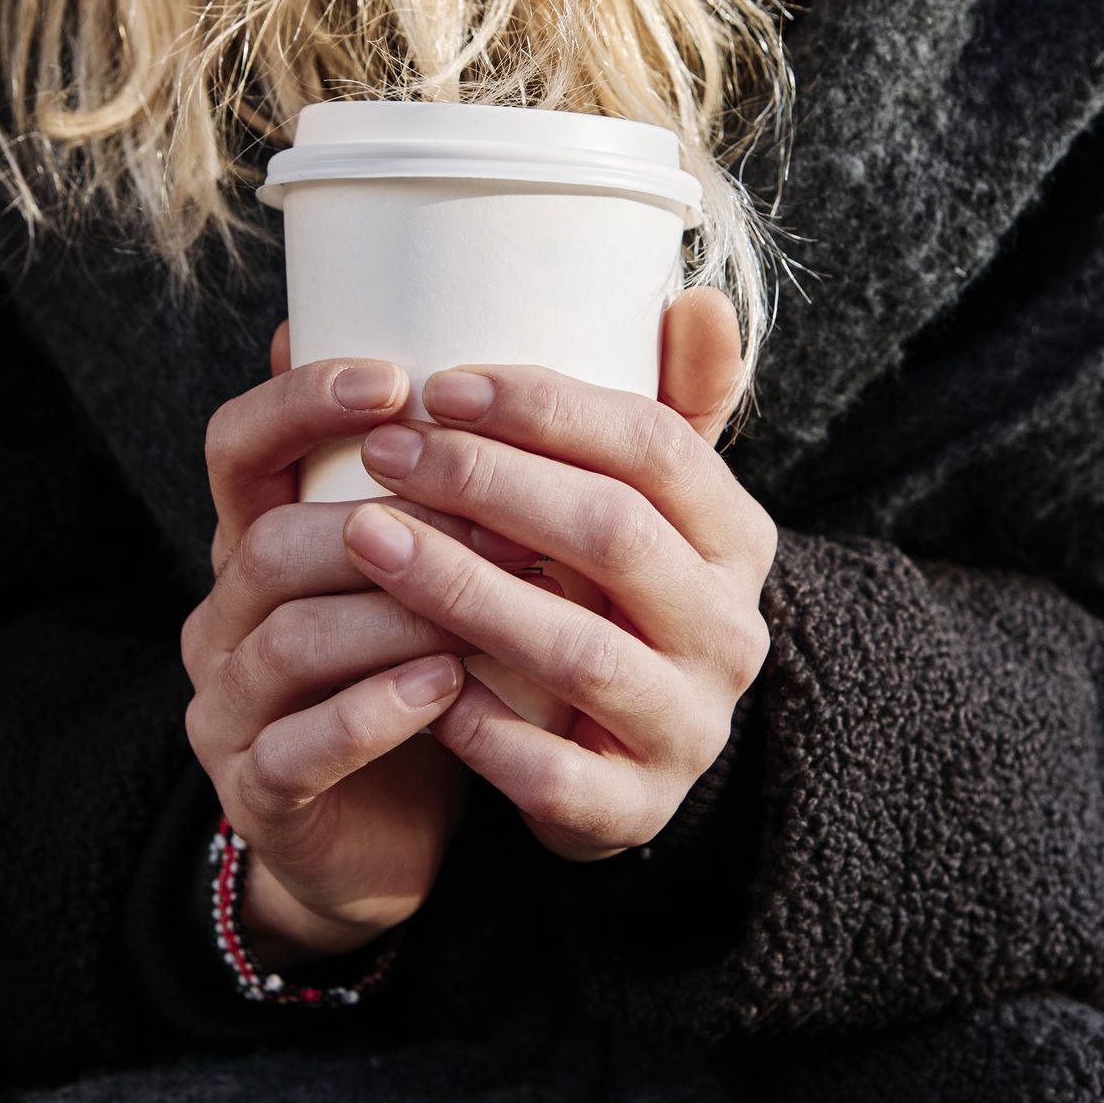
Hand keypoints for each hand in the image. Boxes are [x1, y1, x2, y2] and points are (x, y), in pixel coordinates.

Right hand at [182, 330, 538, 963]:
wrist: (391, 826)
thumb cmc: (428, 668)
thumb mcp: (437, 568)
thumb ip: (457, 476)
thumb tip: (492, 347)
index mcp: (260, 537)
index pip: (241, 445)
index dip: (302, 404)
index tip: (398, 380)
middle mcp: (228, 611)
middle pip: (269, 540)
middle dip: (386, 522)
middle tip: (501, 524)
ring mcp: (230, 703)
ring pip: (287, 638)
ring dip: (396, 615)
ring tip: (490, 609)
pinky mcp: (255, 788)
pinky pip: (298, 747)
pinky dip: (375, 713)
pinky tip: (447, 688)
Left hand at [340, 287, 775, 861]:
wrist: (634, 751)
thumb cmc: (616, 599)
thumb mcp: (650, 507)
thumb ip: (663, 408)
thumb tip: (694, 294)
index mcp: (735, 539)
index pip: (656, 448)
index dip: (548, 409)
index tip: (444, 382)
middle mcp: (729, 630)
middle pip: (612, 535)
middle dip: (490, 483)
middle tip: (390, 450)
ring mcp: (688, 726)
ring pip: (577, 650)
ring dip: (463, 587)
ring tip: (368, 537)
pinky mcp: (636, 808)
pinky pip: (552, 770)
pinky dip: (478, 724)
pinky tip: (410, 675)